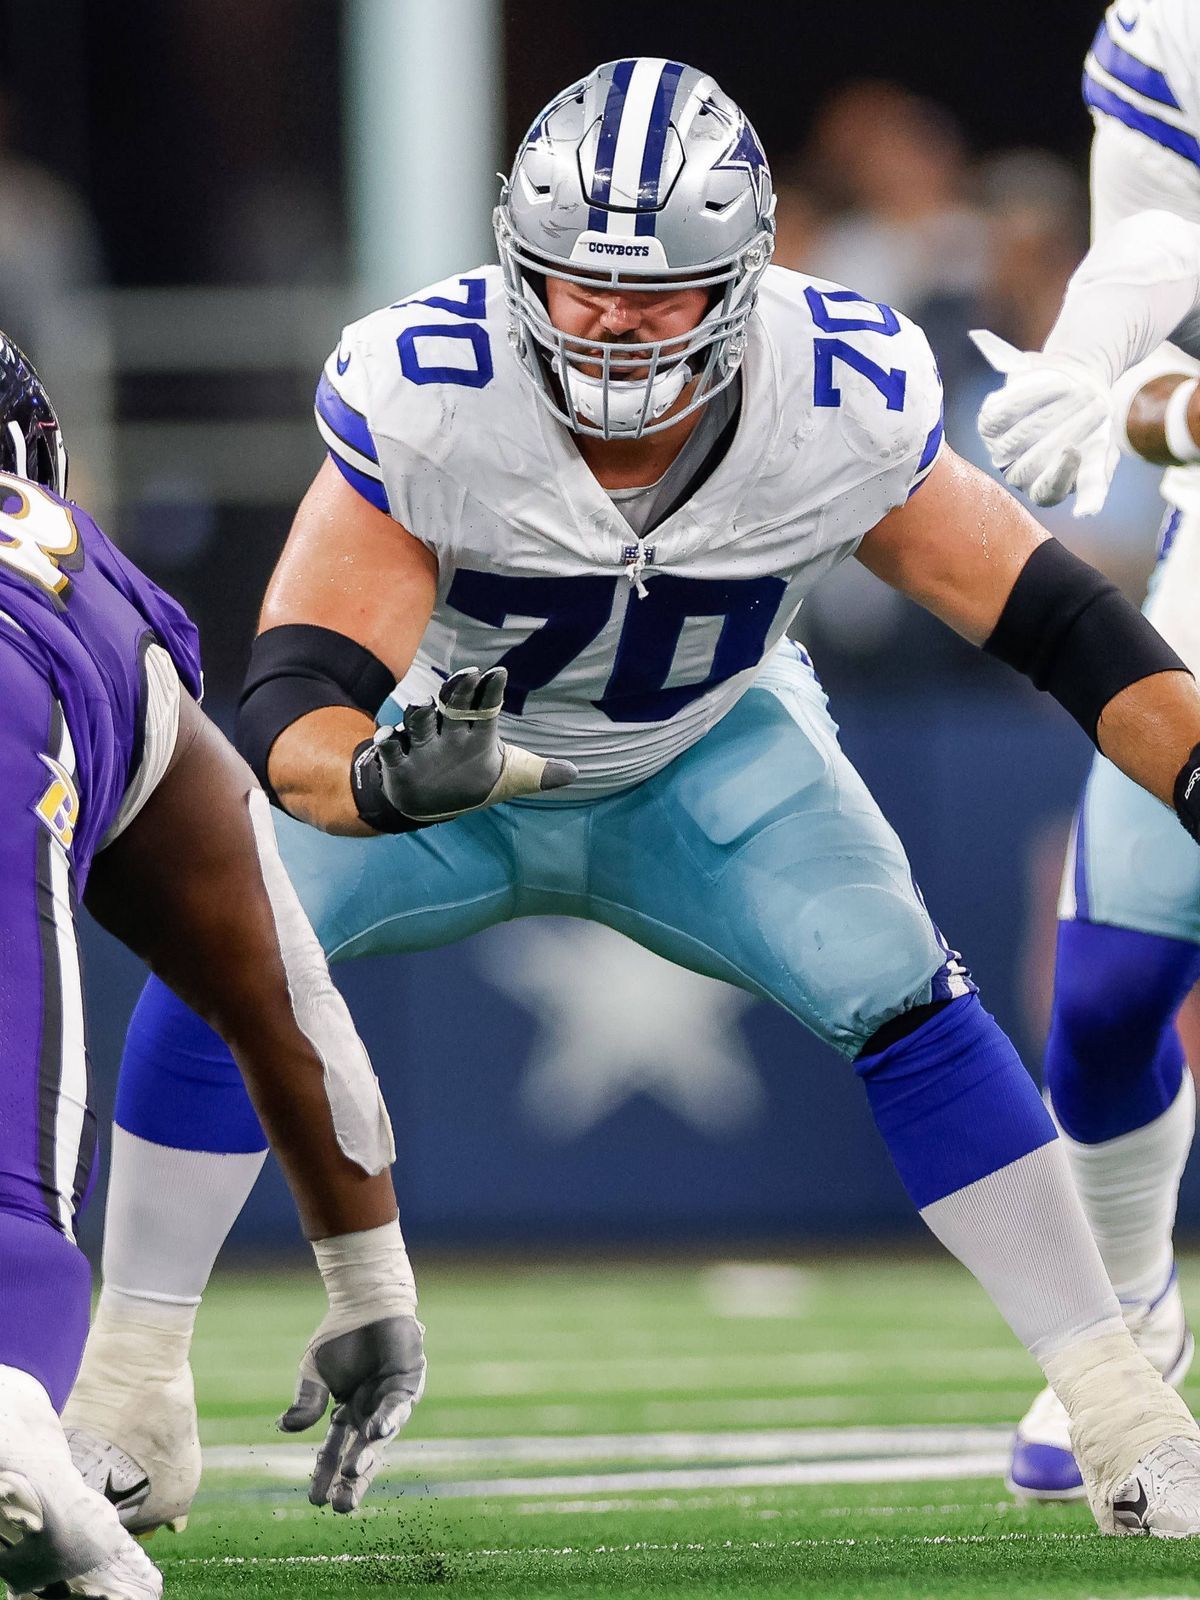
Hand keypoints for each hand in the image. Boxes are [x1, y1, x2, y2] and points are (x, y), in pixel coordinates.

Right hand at [278, 1313, 425, 1511]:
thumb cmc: (339, 1336)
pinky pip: (398, 1406)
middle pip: (361, 1454)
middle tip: (342, 1507)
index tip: (315, 1500)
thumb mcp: (313, 1372)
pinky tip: (377, 1432)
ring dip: (367, 1454)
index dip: (325, 1475)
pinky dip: (388, 1419)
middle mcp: (369, 1413)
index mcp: (346, 1413)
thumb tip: (285, 1428)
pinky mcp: (408, 1383)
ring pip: (380, 1436)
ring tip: (351, 1472)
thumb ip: (305, 1400)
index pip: (334, 1451)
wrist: (363, 1302)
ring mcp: (390, 1400)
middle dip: (351, 1481)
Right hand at [354, 665, 576, 829]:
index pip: (485, 707)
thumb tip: (573, 773)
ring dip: (421, 713)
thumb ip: (538, 774)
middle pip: (453, 706)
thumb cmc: (473, 780)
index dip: (491, 691)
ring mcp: (422, 746)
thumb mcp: (509, 778)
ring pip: (420, 722)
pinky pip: (391, 750)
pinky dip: (388, 743)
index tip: (499, 673)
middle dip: (460, 691)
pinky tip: (387, 737)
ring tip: (425, 704)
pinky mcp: (400, 764)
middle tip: (470, 674)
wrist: (433, 803)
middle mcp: (449, 732)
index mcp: (477, 733)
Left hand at [971, 330, 1117, 516]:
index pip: (1045, 493)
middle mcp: (1015, 475)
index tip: (1076, 450)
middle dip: (1070, 430)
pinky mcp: (989, 422)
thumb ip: (1094, 484)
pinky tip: (1061, 384)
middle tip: (1100, 406)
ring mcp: (999, 449)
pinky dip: (1034, 397)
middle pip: (1033, 461)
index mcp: (1042, 490)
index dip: (1059, 474)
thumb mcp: (1100, 458)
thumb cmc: (1091, 430)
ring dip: (1057, 411)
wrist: (1075, 387)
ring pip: (1019, 436)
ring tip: (1086, 392)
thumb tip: (1086, 514)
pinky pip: (1005, 413)